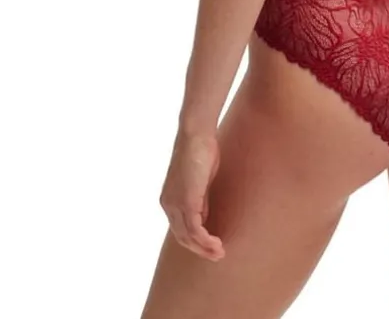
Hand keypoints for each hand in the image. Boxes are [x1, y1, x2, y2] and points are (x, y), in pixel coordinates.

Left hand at [159, 131, 224, 260]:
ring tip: (219, 252)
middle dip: (200, 249)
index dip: (195, 240)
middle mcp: (168, 204)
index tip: (211, 245)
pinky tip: (216, 243)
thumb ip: (200, 199)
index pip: (180, 228)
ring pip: (187, 237)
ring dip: (204, 248)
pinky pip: (194, 229)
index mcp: (170, 199)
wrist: (195, 134)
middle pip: (182, 237)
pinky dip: (205, 240)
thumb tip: (204, 216)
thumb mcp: (200, 180)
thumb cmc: (200, 150)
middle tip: (217, 255)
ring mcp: (175, 204)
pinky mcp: (186, 201)